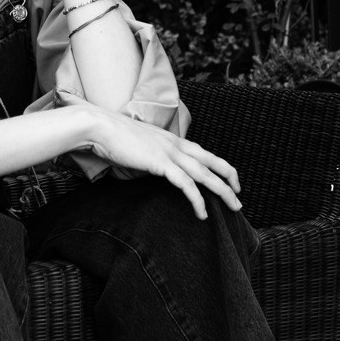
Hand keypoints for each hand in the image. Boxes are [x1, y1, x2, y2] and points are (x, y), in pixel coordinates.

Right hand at [85, 106, 242, 220]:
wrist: (99, 127)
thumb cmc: (113, 137)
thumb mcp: (139, 146)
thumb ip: (151, 155)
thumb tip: (154, 168)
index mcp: (172, 139)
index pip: (204, 153)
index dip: (220, 167)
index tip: (229, 181)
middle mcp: (176, 144)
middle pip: (213, 162)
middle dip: (230, 180)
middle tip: (240, 198)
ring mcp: (170, 152)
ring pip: (205, 174)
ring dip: (223, 192)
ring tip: (233, 207)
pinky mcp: (160, 163)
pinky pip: (186, 184)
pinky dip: (197, 200)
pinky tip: (202, 213)